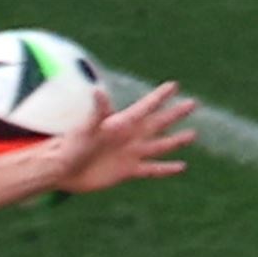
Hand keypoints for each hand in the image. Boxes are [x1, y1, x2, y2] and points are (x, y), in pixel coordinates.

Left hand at [53, 82, 197, 194]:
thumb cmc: (73, 145)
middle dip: (175, 114)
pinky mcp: (128, 171)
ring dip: (176, 141)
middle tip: (193, 103)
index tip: (174, 85)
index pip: (145, 106)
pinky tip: (181, 167)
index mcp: (122, 123)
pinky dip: (166, 169)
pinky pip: (152, 169)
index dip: (159, 97)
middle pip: (158, 123)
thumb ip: (97, 110)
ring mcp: (131, 154)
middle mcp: (130, 137)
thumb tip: (98, 90)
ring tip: (193, 134)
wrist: (64, 169)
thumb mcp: (86, 127)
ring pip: (160, 145)